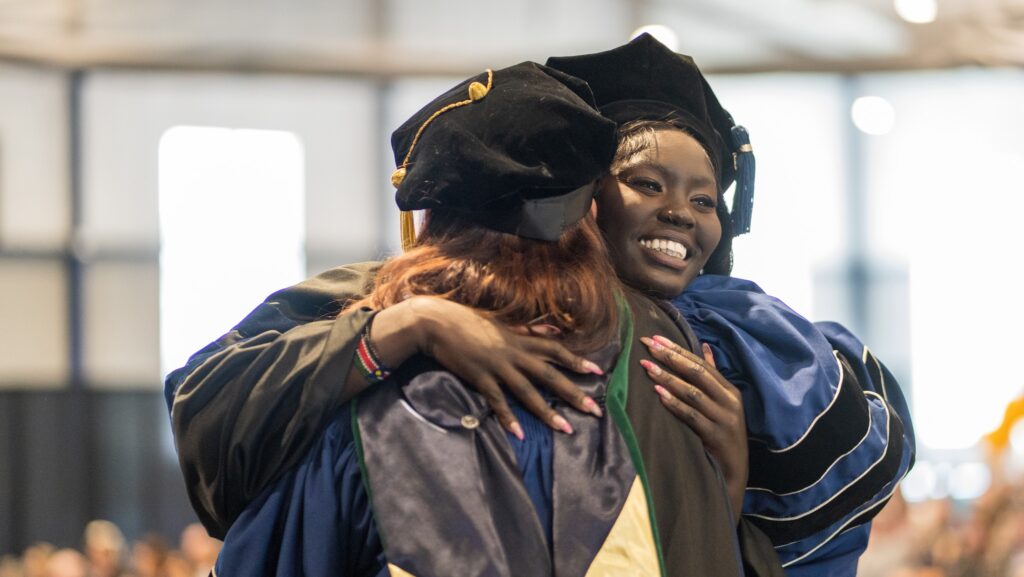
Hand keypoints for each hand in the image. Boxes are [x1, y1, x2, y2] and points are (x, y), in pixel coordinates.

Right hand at [369, 296, 604, 438]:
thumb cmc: (467, 321)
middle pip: (549, 375)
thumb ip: (529, 330)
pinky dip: (508, 417)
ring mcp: (497, 366)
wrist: (437, 322)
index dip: (577, 361)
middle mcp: (513, 353)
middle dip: (573, 393)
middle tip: (595, 410)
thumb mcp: (502, 323)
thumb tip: (555, 330)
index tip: (598, 372)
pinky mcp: (480, 377)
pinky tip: (520, 433)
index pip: (556, 350)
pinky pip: (497, 401)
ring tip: (565, 429)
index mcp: (519, 339)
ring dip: (547, 412)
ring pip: (528, 391)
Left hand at [639, 335, 747, 522]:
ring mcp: (725, 418)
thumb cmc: (723, 436)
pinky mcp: (716, 435)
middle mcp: (730, 401)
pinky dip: (675, 403)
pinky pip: (692, 416)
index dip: (678, 350)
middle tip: (648, 346)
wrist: (734, 473)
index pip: (701, 364)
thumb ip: (713, 375)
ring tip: (647, 367)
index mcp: (730, 391)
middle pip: (697, 374)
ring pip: (693, 392)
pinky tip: (658, 393)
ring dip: (668, 378)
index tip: (655, 338)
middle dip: (671, 358)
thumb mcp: (722, 404)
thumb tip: (704, 346)